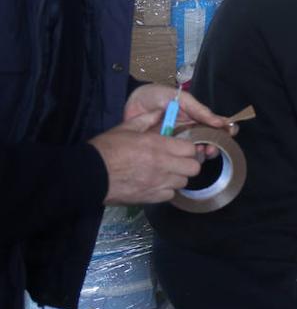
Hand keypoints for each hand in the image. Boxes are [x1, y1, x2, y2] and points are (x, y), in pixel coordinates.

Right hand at [88, 110, 203, 205]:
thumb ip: (146, 119)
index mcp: (159, 145)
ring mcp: (159, 182)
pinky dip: (166, 190)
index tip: (179, 149)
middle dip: (187, 164)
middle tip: (177, 162)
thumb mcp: (125, 128)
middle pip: (193, 168)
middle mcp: (164, 164)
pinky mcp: (151, 197)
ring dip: (177, 177)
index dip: (187, 149)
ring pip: (183, 182)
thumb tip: (160, 111)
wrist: (90, 174)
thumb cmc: (106, 149)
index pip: (191, 149)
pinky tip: (156, 184)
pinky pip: (170, 195)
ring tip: (165, 173)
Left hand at [125, 84, 236, 156]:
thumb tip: (220, 122)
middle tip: (210, 148)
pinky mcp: (165, 150)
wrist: (131, 102)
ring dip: (201, 154)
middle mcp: (191, 131)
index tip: (229, 133)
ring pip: (196, 152)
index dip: (226, 130)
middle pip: (210, 142)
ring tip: (198, 151)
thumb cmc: (157, 96)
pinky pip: (177, 158)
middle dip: (215, 146)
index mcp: (197, 118)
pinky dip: (183, 160)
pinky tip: (183, 158)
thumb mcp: (181, 99)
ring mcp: (178, 142)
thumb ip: (199, 110)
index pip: (217, 125)